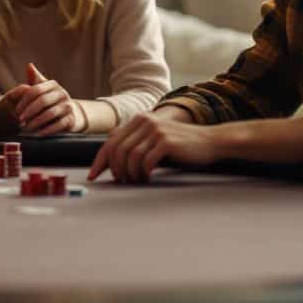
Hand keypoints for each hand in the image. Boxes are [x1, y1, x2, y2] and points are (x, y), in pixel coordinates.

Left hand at [13, 63, 83, 135]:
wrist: (70, 114)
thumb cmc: (50, 100)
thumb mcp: (42, 89)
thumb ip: (34, 79)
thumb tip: (29, 65)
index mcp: (53, 84)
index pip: (35, 90)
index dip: (24, 101)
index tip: (16, 111)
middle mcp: (62, 93)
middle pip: (42, 101)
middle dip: (29, 112)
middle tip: (19, 120)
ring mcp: (68, 106)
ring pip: (50, 114)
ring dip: (36, 122)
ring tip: (26, 128)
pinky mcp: (71, 119)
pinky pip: (58, 125)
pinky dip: (46, 130)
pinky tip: (38, 134)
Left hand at [87, 110, 216, 182]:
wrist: (210, 141)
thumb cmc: (180, 146)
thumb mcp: (154, 140)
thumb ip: (135, 146)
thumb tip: (112, 165)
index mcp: (138, 120)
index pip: (111, 140)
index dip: (100, 160)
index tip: (93, 176)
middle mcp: (144, 121)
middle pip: (117, 149)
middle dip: (115, 169)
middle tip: (121, 182)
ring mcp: (155, 130)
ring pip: (129, 156)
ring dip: (130, 173)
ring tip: (136, 181)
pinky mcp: (166, 141)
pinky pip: (145, 161)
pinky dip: (142, 172)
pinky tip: (147, 178)